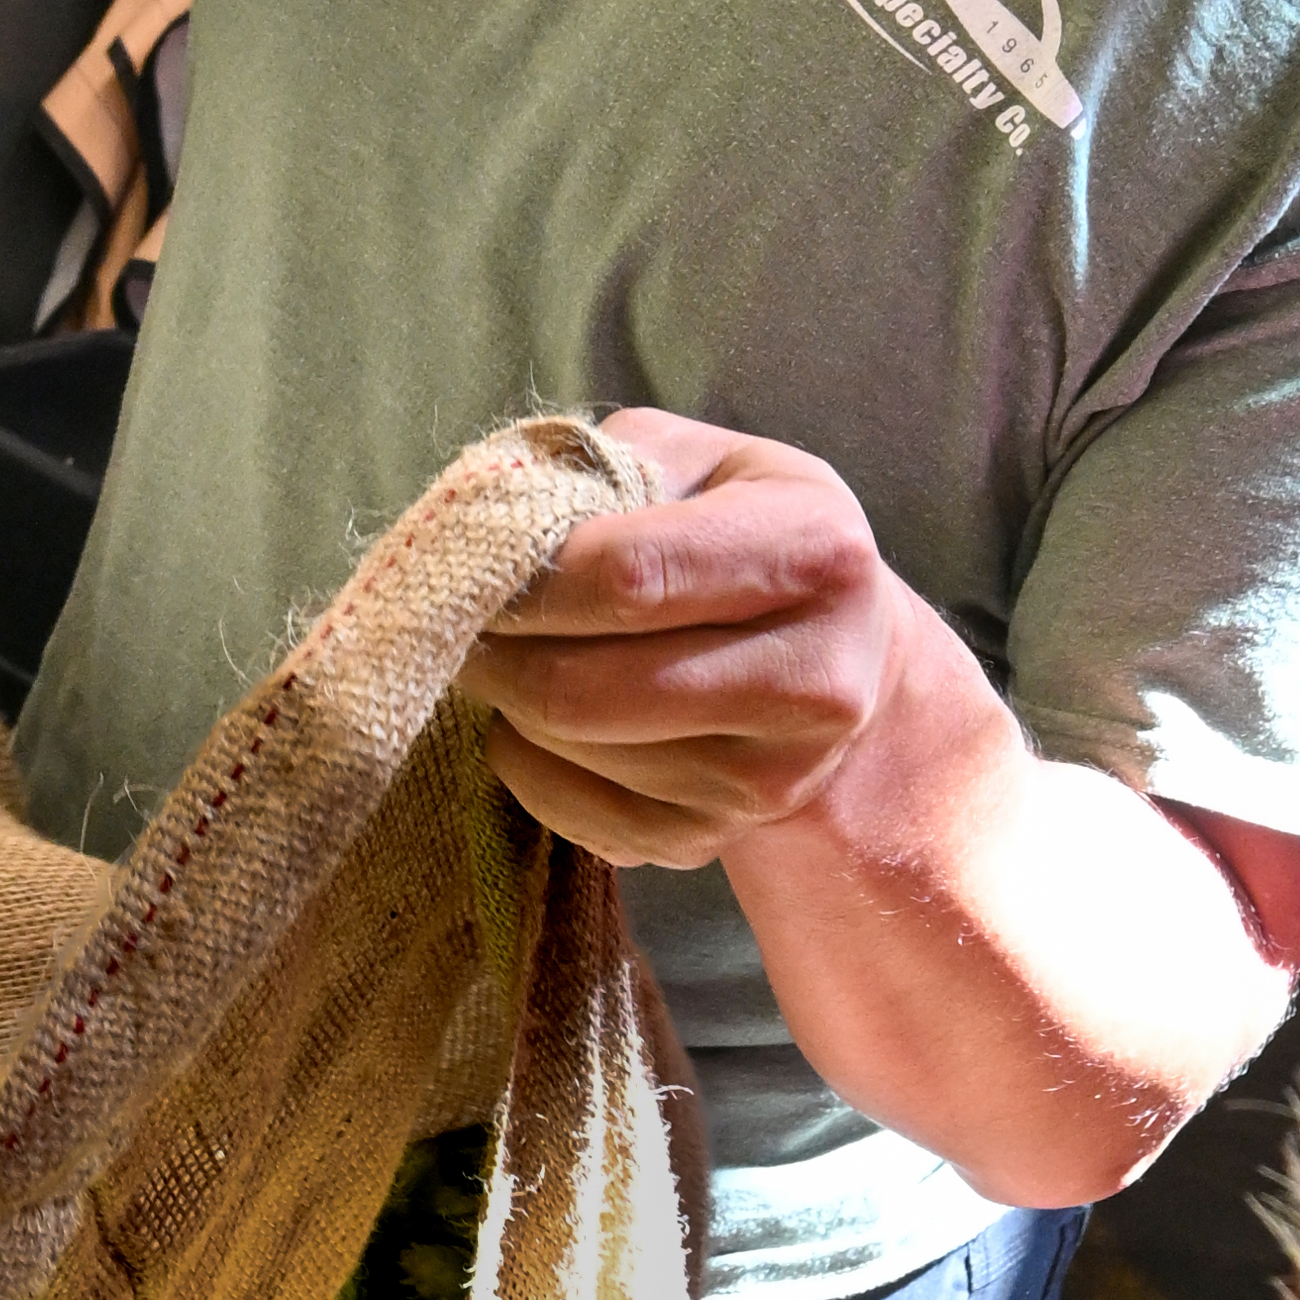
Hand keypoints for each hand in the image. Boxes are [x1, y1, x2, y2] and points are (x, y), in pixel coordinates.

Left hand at [461, 417, 911, 860]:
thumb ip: (604, 471)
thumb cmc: (747, 532)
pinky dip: (528, 761)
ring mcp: (769, 779)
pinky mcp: (716, 839)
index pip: (627, 578)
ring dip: (510, 702)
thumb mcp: (702, 460)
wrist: (837, 653)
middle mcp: (813, 680)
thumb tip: (490, 528)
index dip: (524, 576)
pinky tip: (543, 717)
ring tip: (515, 654)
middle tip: (463, 617)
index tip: (470, 560)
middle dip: (495, 650)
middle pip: (585, 687)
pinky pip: (570, 812)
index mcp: (815, 554)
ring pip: (570, 749)